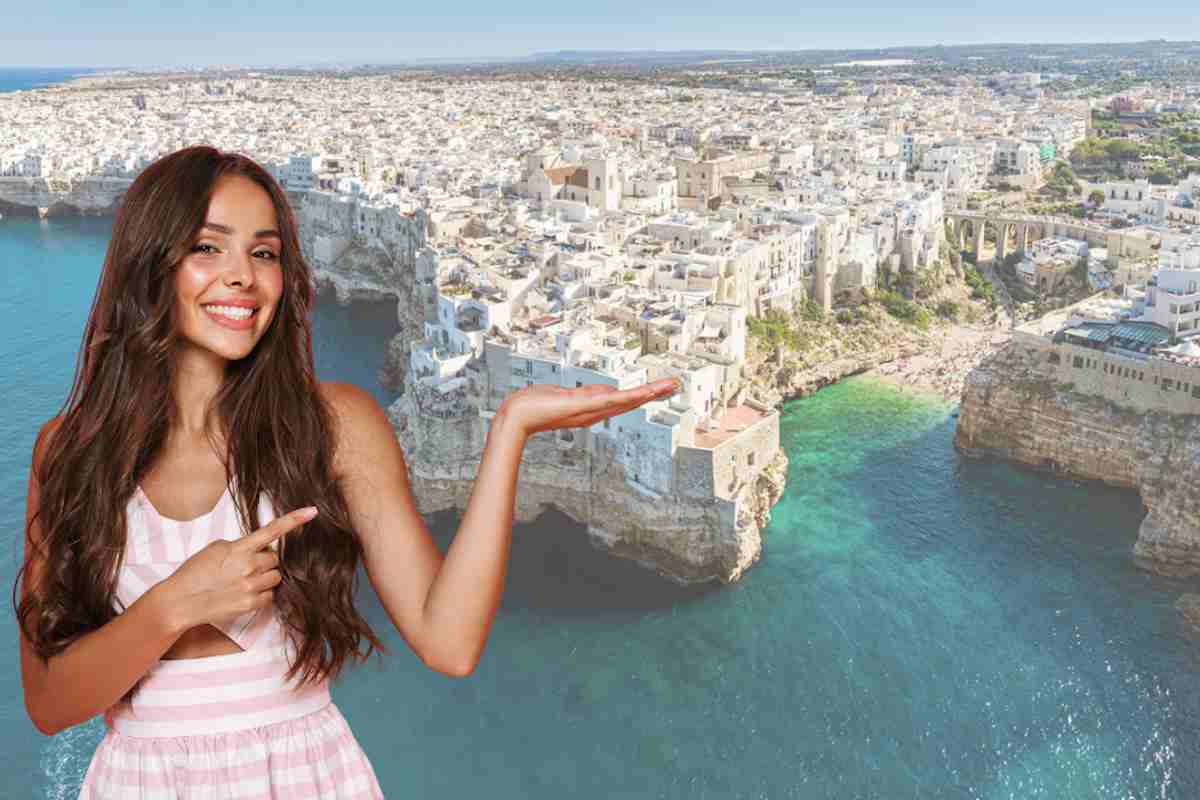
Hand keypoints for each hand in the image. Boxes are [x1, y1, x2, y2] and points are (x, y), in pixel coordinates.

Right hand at [157, 506, 317, 631]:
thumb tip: (257, 547)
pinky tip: (244, 593)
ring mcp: (251, 586)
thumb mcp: (214, 549)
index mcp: (238, 549)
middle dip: (266, 560)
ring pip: (275, 576)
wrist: (180, 601)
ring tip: (243, 580)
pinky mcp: (251, 604)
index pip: (272, 531)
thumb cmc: (194, 573)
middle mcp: (248, 566)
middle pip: (275, 558)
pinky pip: (270, 595)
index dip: (294, 520)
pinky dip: (262, 593)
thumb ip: (239, 545)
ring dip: (265, 577)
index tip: (312, 511)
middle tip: (246, 566)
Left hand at [499, 377, 680, 437]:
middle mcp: (595, 412)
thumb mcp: (567, 395)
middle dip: (653, 392)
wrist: (518, 416)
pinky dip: (628, 397)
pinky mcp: (583, 407)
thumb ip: (588, 393)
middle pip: (631, 401)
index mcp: (592, 408)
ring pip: (626, 400)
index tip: (662, 387)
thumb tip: (606, 389)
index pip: (624, 400)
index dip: (644, 394)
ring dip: (648, 392)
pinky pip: (610, 401)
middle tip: (675, 384)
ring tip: (668, 385)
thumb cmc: (536, 405)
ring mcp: (590, 410)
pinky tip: (642, 393)